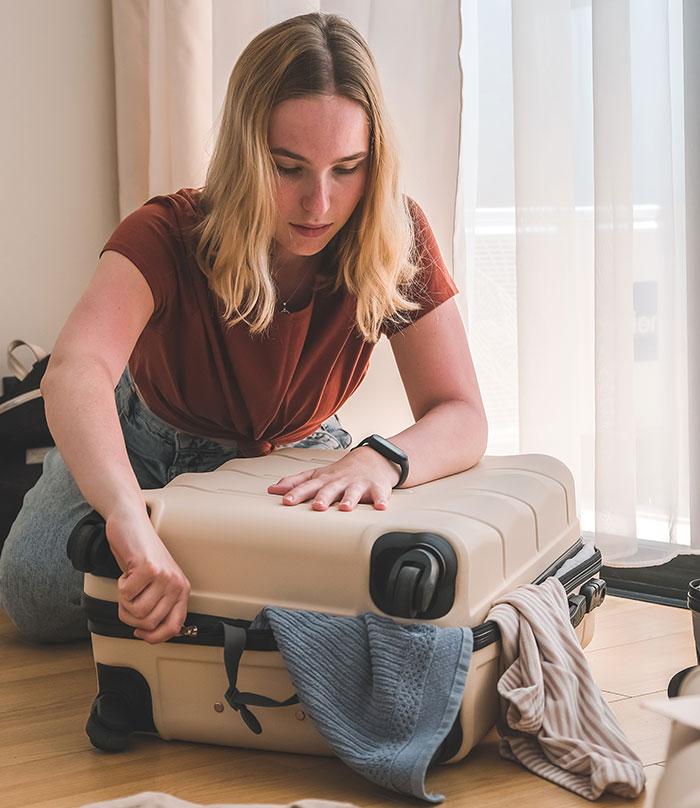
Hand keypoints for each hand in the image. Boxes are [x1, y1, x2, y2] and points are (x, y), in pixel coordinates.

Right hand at [105, 507, 189, 643]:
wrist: (131, 524)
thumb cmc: (140, 554)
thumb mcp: (155, 583)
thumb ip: (158, 606)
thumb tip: (152, 633)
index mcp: (181, 590)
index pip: (174, 627)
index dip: (154, 636)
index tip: (140, 632)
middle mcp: (176, 583)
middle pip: (150, 622)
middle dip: (131, 615)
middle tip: (128, 599)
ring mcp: (163, 575)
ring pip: (138, 611)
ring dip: (124, 601)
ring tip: (128, 585)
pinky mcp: (148, 568)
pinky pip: (126, 595)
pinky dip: (120, 586)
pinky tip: (126, 574)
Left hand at [267, 447, 400, 510]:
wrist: (372, 459)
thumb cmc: (341, 472)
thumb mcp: (317, 475)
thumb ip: (296, 482)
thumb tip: (273, 489)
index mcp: (325, 480)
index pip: (308, 486)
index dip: (297, 493)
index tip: (286, 500)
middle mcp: (340, 482)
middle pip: (330, 489)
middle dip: (323, 497)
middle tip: (317, 506)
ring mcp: (358, 484)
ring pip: (353, 492)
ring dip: (349, 499)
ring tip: (345, 508)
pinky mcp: (376, 488)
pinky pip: (379, 495)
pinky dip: (380, 500)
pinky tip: (380, 506)